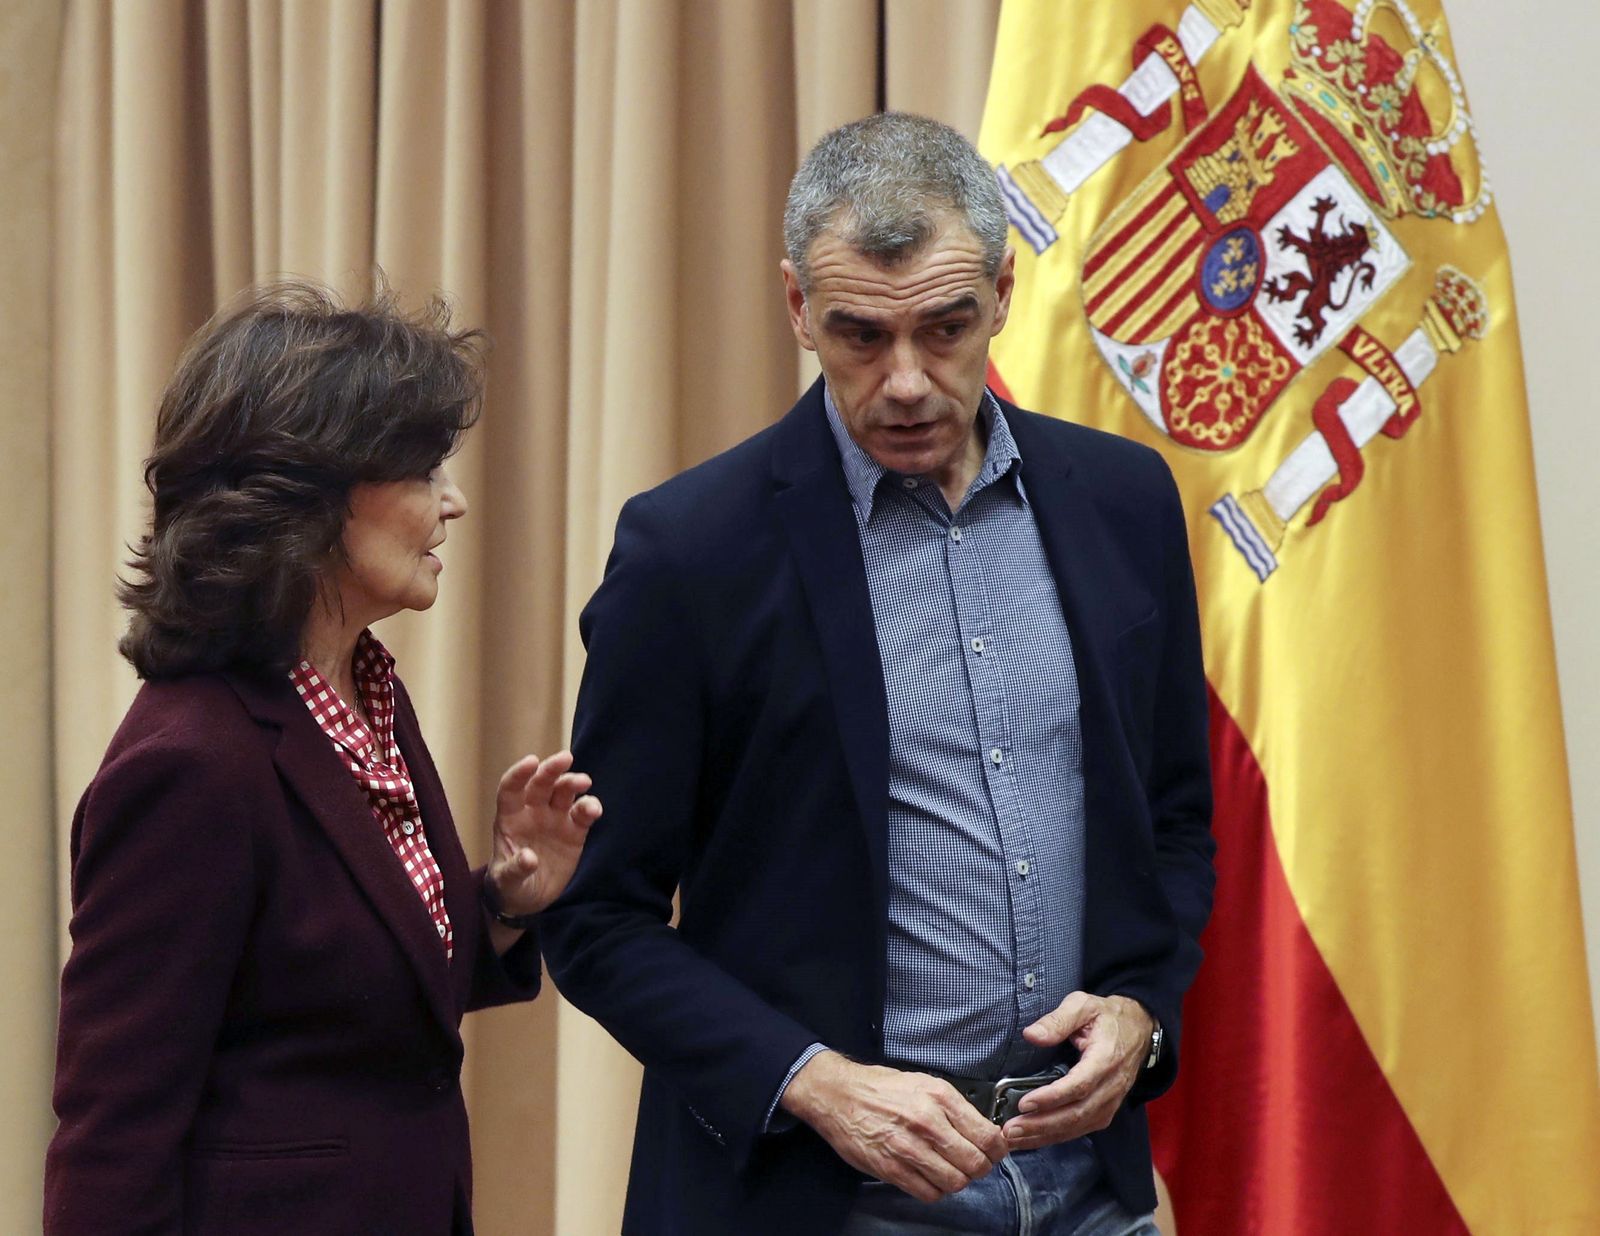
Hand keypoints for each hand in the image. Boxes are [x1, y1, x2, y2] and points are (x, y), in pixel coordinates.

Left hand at [486, 752, 602, 918]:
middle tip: (566, 758)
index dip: (520, 774)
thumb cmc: (510, 885)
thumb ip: (515, 869)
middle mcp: (533, 811)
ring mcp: (555, 818)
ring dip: (573, 783)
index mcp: (510, 817)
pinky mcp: (574, 830)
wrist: (529, 899)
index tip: (532, 762)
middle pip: (542, 783)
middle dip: (552, 769)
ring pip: (564, 792)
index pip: (512, 789)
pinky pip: (583, 814)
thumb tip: (529, 858)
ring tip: (584, 782)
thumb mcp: (506, 882)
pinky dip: (590, 808)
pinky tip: (594, 809)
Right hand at [780, 1051, 1007, 1201]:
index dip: (997, 1149)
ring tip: (950, 1171)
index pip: (986, 1135)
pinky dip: (935, 1190)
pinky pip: (929, 1193)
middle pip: (974, 1163)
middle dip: (980, 1168)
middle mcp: (927, 1122)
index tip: (995, 1151)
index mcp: (939, 1097)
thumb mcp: (924, 1083)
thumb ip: (954, 1107)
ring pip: (954, 1182)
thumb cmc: (882, 1088)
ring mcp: (908, 1148)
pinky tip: (930, 1178)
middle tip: (974, 1164)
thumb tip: (982, 1130)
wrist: (839, 1095)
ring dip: (957, 1180)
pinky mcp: (891, 1168)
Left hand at [1000, 993, 1152, 1150]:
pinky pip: (1082, 1129)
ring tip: (1014, 1139)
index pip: (1079, 1085)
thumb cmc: (1106, 1016)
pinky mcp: (1106, 1110)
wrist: (1138, 1029)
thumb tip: (1031, 1035)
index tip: (1024, 1103)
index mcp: (1106, 1058)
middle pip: (1077, 1113)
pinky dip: (1056, 1136)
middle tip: (1010, 1130)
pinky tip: (1033, 1139)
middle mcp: (1112, 1086)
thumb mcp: (1082, 1005)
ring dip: (1045, 1135)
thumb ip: (1058, 1020)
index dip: (1052, 1098)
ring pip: (1078, 1126)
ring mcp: (1111, 1102)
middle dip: (1042, 1125)